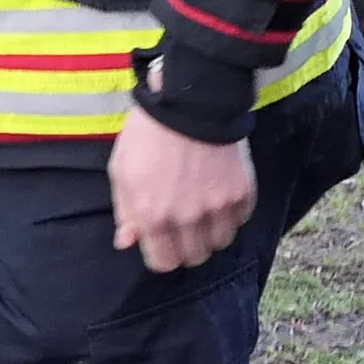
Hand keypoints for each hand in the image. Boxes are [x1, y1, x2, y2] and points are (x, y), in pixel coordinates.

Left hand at [110, 110, 256, 272]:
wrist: (189, 101)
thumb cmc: (149, 134)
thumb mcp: (122, 171)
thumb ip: (126, 211)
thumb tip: (127, 242)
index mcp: (154, 216)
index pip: (163, 262)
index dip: (162, 253)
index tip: (164, 241)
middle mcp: (187, 218)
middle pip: (194, 257)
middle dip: (187, 246)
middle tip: (184, 225)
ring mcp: (218, 207)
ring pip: (220, 243)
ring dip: (211, 232)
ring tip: (204, 210)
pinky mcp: (242, 192)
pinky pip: (240, 220)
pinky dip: (231, 214)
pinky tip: (220, 194)